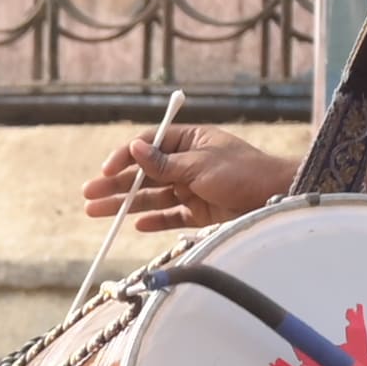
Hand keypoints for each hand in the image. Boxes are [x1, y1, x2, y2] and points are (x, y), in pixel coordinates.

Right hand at [82, 129, 287, 235]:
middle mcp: (188, 163)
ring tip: (97, 212)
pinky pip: (171, 215)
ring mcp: (193, 188)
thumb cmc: (244, 173)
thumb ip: (165, 162)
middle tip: (89, 195)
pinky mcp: (201, 211)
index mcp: (189, 141)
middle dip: (116, 184)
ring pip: (152, 196)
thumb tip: (135, 149)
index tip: (106, 172)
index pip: (148, 146)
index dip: (124, 158)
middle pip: (144, 173)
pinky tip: (135, 224)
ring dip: (126, 204)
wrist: (277, 198)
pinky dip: (154, 220)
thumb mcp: (200, 165)